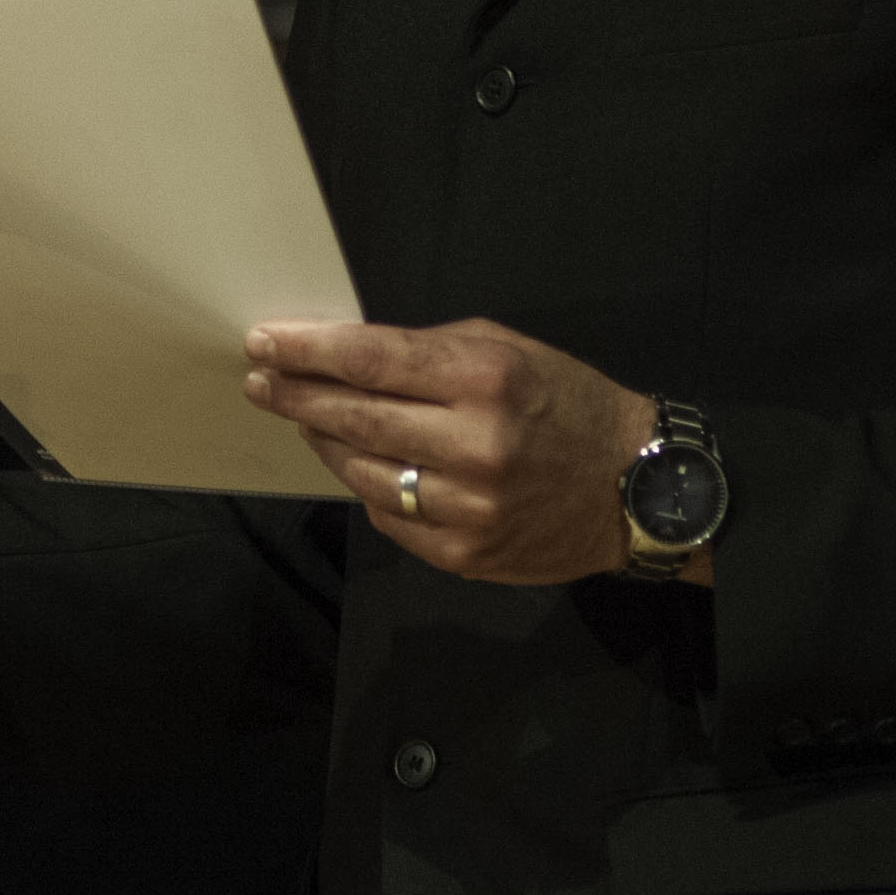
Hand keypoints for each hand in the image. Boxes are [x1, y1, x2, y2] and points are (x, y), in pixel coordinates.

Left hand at [241, 317, 676, 586]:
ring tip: (305, 419)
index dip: (307, 351)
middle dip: (296, 396)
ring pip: (362, 472)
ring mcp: (468, 506)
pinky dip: (366, 487)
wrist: (635, 487)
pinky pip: (388, 517)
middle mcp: (474, 444)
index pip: (370, 360)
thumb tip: (345, 354)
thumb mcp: (507, 350)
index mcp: (484, 380)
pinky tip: (358, 464)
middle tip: (260, 381)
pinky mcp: (465, 552)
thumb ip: (428, 352)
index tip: (263, 342)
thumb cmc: (566, 403)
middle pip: (355, 418)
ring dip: (324, 442)